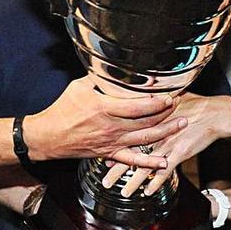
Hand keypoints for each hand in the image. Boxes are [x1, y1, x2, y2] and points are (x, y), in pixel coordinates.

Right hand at [24, 77, 183, 165]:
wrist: (48, 137)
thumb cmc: (61, 110)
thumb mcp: (78, 87)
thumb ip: (98, 78)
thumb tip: (113, 66)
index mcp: (104, 108)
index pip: (138, 105)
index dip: (158, 101)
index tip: (170, 94)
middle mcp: (111, 127)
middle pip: (147, 121)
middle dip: (167, 112)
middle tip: (181, 104)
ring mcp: (111, 142)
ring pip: (145, 138)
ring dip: (166, 131)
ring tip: (182, 124)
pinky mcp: (109, 154)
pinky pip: (132, 161)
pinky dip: (150, 163)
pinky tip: (165, 162)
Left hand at [103, 94, 230, 196]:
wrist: (214, 113)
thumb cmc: (194, 103)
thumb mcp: (168, 97)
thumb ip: (153, 101)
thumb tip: (142, 95)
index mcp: (150, 119)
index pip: (126, 135)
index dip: (114, 146)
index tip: (101, 155)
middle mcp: (155, 133)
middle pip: (131, 153)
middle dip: (117, 168)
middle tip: (105, 180)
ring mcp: (166, 144)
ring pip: (145, 166)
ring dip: (133, 181)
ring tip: (123, 192)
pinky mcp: (179, 153)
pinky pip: (165, 171)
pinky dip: (156, 182)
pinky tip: (148, 192)